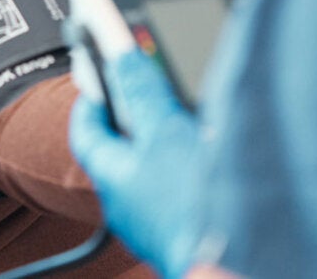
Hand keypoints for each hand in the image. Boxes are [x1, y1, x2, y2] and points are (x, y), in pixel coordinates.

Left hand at [70, 50, 204, 278]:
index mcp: (111, 176)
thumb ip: (143, 92)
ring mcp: (150, 220)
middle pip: (119, 148)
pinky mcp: (178, 228)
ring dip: (164, 143)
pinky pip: (173, 189)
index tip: (98, 76)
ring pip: (150, 169)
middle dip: (135, 116)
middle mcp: (125, 203)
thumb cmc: (190, 206)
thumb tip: (122, 58)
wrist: (231, 262)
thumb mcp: (165, 130)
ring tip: (188, 121)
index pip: (85, 130)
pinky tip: (209, 158)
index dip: (91, 99)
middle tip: (149, 90)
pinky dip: (185, 167)